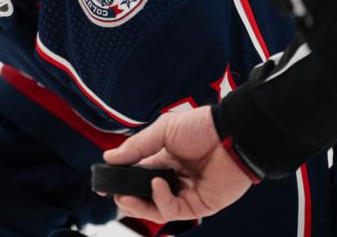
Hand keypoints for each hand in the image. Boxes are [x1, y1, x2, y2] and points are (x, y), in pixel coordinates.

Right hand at [102, 107, 251, 223]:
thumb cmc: (202, 127)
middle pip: (144, 195)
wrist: (231, 133)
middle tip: (114, 193)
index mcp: (163, 159)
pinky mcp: (199, 205)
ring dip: (139, 205)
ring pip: (156, 208)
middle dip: (126, 197)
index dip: (121, 180)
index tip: (105, 182)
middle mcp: (173, 178)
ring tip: (126, 196)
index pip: (136, 174)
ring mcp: (186, 193)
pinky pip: (174, 209)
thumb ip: (136, 147)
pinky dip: (162, 200)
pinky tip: (157, 185)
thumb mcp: (163, 131)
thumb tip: (110, 157)